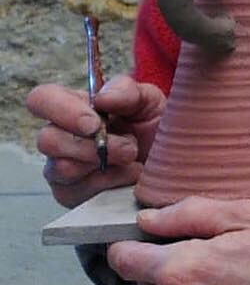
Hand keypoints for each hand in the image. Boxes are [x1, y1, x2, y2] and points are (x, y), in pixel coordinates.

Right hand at [26, 75, 166, 207]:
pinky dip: (111, 182)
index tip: (94, 123)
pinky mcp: (72, 193)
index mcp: (75, 106)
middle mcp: (61, 136)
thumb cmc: (155, 127)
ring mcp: (62, 167)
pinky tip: (128, 176)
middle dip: (91, 145)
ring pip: (63, 168)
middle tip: (128, 147)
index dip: (62, 110)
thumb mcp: (149, 101)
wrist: (172, 161)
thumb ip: (127, 91)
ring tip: (131, 159)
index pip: (42, 99)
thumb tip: (102, 97)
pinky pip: (80, 190)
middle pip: (47, 140)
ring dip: (105, 164)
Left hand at [106, 197, 249, 284]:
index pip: (122, 258)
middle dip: (166, 267)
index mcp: (178, 270)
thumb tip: (146, 221)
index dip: (135, 243)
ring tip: (225, 282)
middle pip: (143, 283)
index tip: (158, 238)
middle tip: (213, 256)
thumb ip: (188, 213)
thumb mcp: (247, 215)